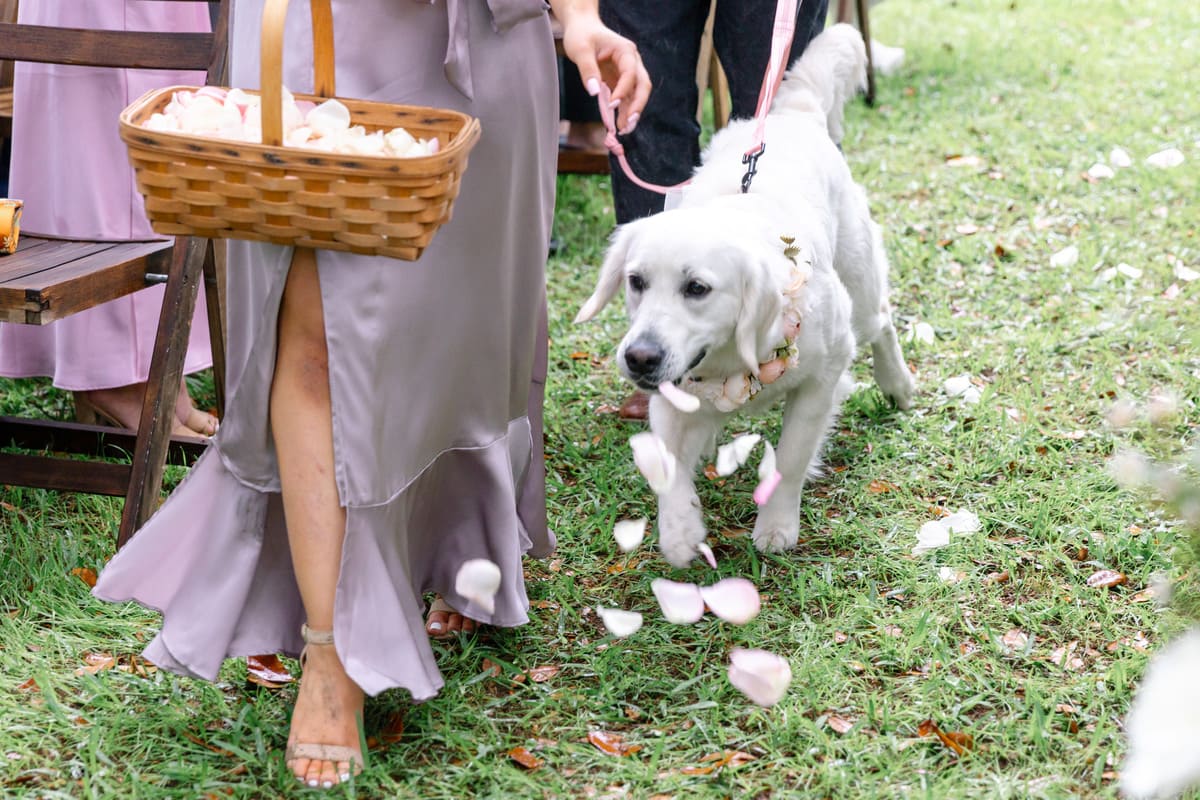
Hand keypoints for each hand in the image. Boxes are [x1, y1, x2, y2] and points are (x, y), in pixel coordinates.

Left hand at [557, 12, 649, 133]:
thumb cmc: (582, 35)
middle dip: (638, 105)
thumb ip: (587, 70)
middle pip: (643, 85)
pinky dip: (624, 111)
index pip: (630, 74)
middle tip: (629, 124)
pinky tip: (619, 125)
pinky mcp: (621, 81)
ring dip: (632, 112)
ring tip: (624, 130)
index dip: (623, 90)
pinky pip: (627, 98)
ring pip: (637, 94)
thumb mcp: (580, 50)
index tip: (611, 105)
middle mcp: (631, 62)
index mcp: (625, 51)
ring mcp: (627, 72)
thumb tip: (594, 92)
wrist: (583, 28)